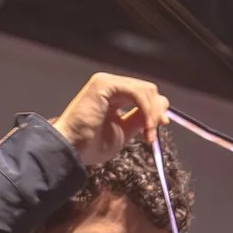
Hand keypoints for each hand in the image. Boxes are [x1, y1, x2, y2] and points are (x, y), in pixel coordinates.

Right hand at [53, 73, 168, 168]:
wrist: (70, 150)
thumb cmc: (89, 145)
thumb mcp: (123, 132)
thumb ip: (140, 119)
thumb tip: (161, 109)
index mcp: (113, 97)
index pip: (143, 95)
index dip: (155, 109)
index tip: (159, 128)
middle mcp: (110, 86)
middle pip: (147, 90)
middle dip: (156, 111)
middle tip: (154, 132)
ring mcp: (107, 83)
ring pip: (145, 90)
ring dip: (152, 113)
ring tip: (148, 134)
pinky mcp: (104, 84)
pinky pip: (136, 92)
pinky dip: (146, 109)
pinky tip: (145, 126)